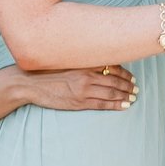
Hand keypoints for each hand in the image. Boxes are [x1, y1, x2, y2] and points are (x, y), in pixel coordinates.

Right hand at [23, 66, 137, 112]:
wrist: (28, 82)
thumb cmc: (45, 70)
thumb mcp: (65, 60)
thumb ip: (82, 61)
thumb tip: (99, 62)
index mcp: (83, 62)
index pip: (111, 65)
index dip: (124, 72)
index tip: (131, 76)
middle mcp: (85, 75)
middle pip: (114, 79)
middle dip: (127, 84)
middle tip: (136, 88)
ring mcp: (82, 90)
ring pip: (111, 92)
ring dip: (125, 95)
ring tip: (133, 97)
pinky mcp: (78, 102)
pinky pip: (102, 104)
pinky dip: (115, 104)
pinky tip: (124, 105)